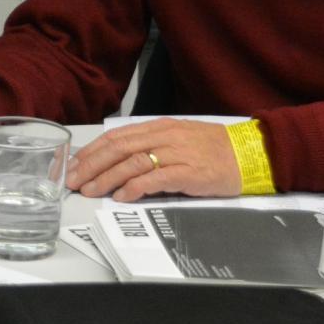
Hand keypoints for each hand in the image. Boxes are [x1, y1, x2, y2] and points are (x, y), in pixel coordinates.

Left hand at [67, 119, 239, 201]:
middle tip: (73, 180)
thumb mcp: (178, 139)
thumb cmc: (214, 149)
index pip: (116, 136)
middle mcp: (164, 137)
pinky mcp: (189, 173)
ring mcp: (176, 154)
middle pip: (118, 148)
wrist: (250, 153)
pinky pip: (155, 179)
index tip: (74, 164)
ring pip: (131, 163)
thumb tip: (119, 159)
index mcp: (159, 127)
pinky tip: (121, 196)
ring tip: (90, 190)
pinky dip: (134, 187)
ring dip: (106, 178)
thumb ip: (151, 145)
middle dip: (91, 165)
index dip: (92, 150)